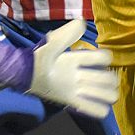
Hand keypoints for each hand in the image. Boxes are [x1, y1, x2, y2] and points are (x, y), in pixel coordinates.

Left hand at [0, 18, 118, 117]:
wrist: (26, 74)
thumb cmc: (39, 56)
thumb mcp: (53, 42)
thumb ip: (68, 33)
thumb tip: (84, 24)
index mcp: (79, 59)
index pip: (103, 58)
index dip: (104, 58)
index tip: (94, 58)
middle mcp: (82, 74)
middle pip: (109, 79)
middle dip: (108, 80)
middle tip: (95, 80)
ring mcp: (78, 89)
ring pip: (107, 94)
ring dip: (105, 94)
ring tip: (93, 94)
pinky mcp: (72, 101)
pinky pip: (95, 110)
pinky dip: (98, 109)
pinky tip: (90, 105)